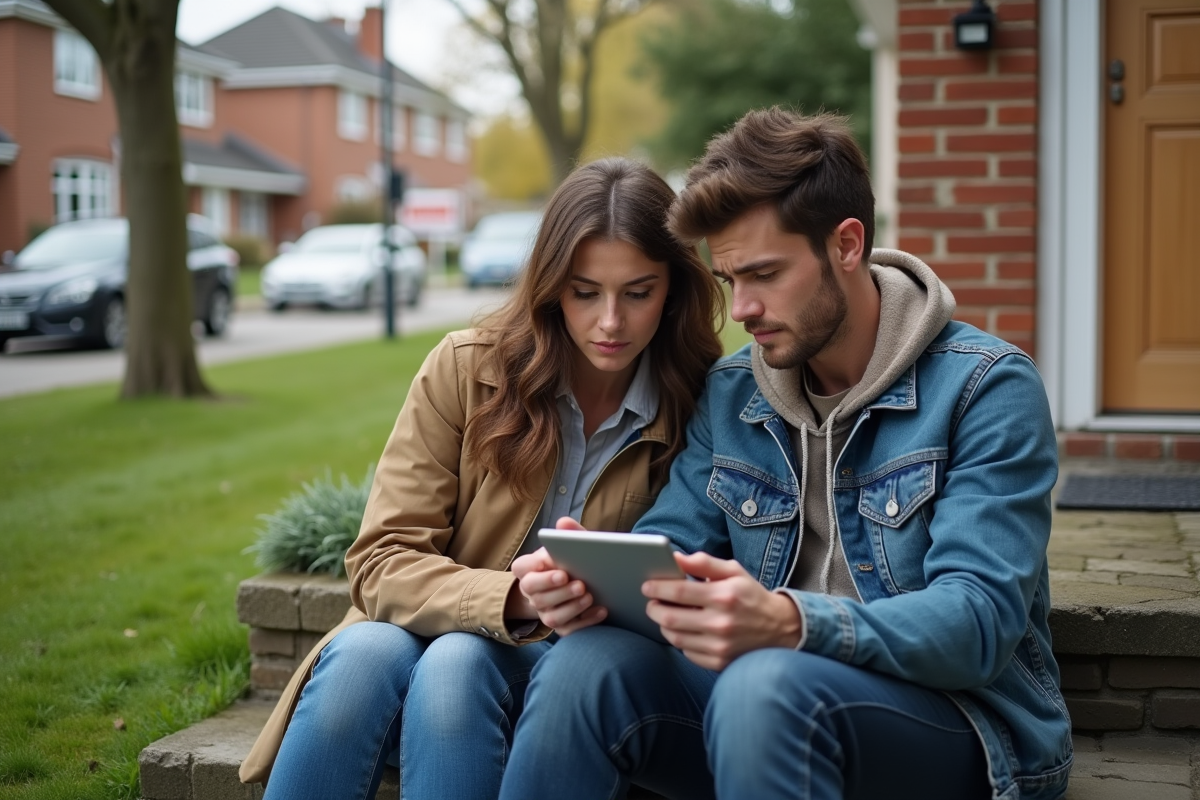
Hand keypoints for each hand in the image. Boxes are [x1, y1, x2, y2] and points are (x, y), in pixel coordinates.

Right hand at [511, 517, 607, 634]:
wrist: (582, 586)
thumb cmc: (572, 561)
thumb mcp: (571, 547)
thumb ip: (569, 534)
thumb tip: (564, 522)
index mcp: (530, 570)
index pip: (521, 568)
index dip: (533, 565)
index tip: (549, 559)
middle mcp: (534, 594)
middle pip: (535, 594)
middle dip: (555, 588)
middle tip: (578, 582)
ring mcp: (546, 613)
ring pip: (551, 616)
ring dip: (571, 606)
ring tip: (589, 595)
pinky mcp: (562, 628)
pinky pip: (570, 630)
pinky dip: (586, 622)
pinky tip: (601, 610)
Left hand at [643, 551, 802, 670]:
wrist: (781, 629)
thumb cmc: (752, 596)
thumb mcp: (734, 572)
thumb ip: (704, 562)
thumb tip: (676, 557)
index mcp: (723, 596)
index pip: (678, 591)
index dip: (657, 588)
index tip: (647, 585)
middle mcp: (721, 623)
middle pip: (669, 617)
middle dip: (653, 608)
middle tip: (651, 601)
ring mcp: (719, 646)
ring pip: (674, 636)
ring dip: (663, 624)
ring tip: (665, 614)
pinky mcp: (719, 662)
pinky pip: (686, 652)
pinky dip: (680, 640)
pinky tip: (684, 630)